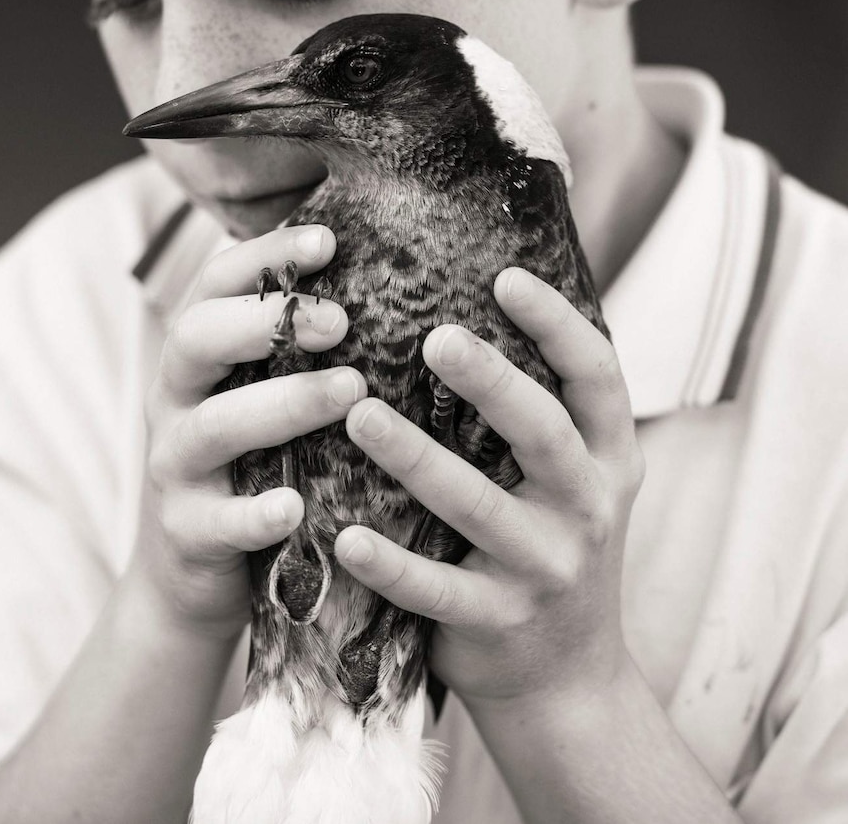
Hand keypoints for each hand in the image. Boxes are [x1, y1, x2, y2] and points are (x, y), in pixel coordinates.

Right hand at [129, 224, 366, 640]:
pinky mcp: (188, 532)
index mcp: (198, 355)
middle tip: (342, 321)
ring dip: (284, 404)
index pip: (215, 283)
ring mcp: (176, 467)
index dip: (265, 254)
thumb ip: (298, 345)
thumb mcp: (261, 392)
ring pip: (215, 425)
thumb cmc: (251, 459)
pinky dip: (255, 514)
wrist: (190, 568)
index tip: (329, 240)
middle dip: (267, 321)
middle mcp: (177, 400)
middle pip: (197, 338)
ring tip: (352, 392)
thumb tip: (385, 277)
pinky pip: (219, 522)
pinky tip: (295, 507)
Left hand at [334, 266, 642, 708]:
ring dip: (417, 458)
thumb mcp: (579, 478)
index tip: (506, 277)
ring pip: (479, 506)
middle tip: (435, 336)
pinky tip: (344, 536)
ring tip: (359, 415)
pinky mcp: (497, 620)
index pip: (598, 376)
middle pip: (545, 432)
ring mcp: (545, 569)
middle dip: (493, 381)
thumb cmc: (554, 545)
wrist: (568, 677)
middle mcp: (588, 508)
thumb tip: (476, 305)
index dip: (558, 324)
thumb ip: (547, 410)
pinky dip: (391, 564)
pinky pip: (437, 589)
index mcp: (609, 458)